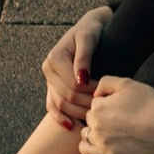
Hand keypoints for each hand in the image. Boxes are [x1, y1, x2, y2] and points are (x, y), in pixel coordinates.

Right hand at [42, 8, 112, 129]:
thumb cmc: (90, 31)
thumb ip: (84, 57)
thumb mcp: (88, 38)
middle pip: (67, 96)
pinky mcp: (52, 86)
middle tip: (104, 108)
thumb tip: (82, 79)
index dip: (90, 92)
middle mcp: (48, 69)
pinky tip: (71, 126)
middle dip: (85, 104)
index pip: (72, 85)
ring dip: (76, 113)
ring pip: (61, 104)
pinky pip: (52, 105)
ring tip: (94, 118)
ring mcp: (49, 80)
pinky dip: (60, 117)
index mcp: (54, 58)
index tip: (106, 93)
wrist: (87, 28)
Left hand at [81, 75, 153, 153]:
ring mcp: (100, 141)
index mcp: (99, 106)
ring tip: (112, 129)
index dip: (108, 101)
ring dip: (95, 130)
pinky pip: (85, 150)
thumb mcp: (127, 83)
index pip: (95, 101)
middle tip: (119, 117)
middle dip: (101, 115)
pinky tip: (99, 141)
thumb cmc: (149, 103)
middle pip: (91, 117)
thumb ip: (105, 82)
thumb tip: (96, 93)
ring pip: (87, 132)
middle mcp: (96, 124)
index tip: (121, 105)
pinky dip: (87, 145)